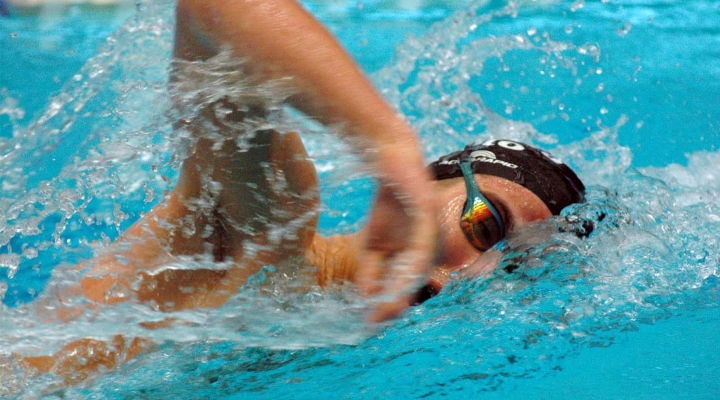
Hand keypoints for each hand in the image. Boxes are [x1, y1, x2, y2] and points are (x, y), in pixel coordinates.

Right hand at [355, 141, 438, 321]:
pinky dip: (412, 260)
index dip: (390, 303)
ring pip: (420, 266)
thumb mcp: (373, 241)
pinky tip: (401, 273)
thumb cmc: (387, 202)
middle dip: (396, 301)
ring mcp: (431, 230)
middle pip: (414, 280)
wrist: (389, 160)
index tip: (371, 320)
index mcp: (418, 255)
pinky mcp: (428, 212)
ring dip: (403, 287)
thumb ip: (370, 268)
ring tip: (387, 304)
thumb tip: (366, 296)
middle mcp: (430, 247)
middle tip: (376, 319)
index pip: (406, 285)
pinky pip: (422, 241)